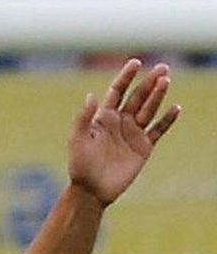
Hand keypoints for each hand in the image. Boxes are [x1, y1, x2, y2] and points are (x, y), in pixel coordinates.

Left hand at [68, 59, 180, 206]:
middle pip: (137, 97)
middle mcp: (120, 122)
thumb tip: (91, 95)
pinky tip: (176, 108)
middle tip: (162, 67)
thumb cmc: (80, 165)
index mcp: (103, 117)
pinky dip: (168, 119)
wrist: (92, 190)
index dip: (126, 77)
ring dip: (158, 96)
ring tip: (166, 81)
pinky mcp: (143, 147)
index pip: (117, 91)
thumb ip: (84, 118)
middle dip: (149, 82)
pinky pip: (158, 130)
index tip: (135, 62)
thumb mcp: (78, 140)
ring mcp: (133, 133)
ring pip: (149, 110)